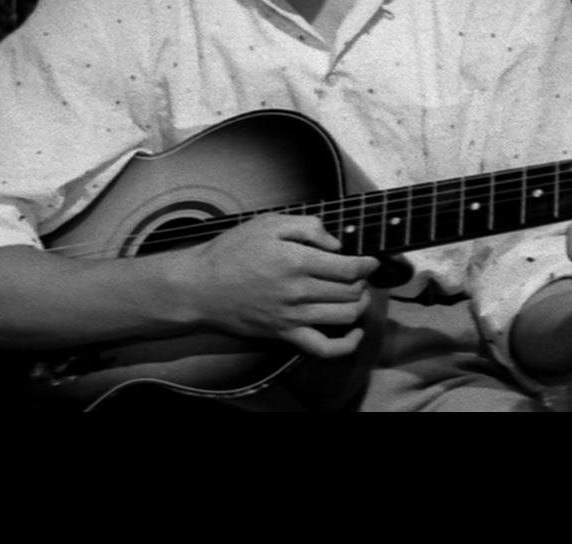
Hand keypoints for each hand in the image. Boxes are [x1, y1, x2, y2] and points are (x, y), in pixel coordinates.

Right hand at [175, 214, 380, 358]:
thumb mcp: (267, 223)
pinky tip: (354, 333)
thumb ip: (307, 226)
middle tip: (359, 274)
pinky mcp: (285, 334)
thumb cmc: (232, 251)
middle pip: (350, 291)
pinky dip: (346, 345)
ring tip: (357, 294)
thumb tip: (336, 244)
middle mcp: (299, 291)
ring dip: (359, 305)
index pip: (349, 267)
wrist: (200, 286)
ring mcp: (293, 316)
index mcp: (297, 260)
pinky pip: (324, 348)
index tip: (371, 260)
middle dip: (362, 281)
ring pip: (344, 316)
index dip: (367, 264)